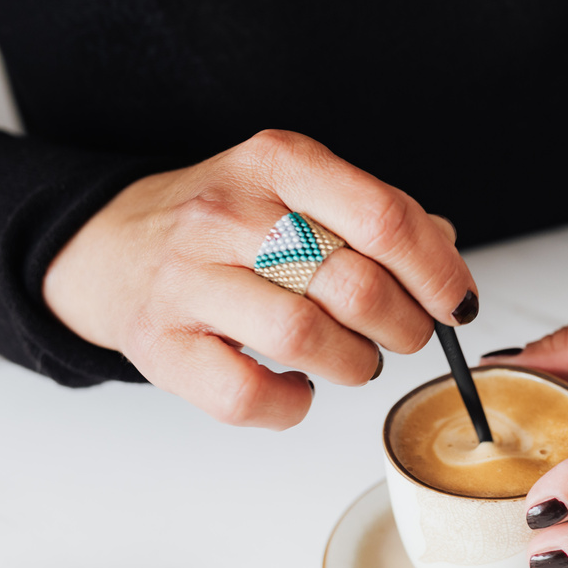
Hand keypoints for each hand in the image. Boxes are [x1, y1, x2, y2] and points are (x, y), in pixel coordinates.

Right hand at [44, 130, 475, 428]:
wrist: (111, 247)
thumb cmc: (228, 226)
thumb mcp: (298, 189)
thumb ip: (375, 216)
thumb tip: (447, 255)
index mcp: (277, 163)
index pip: (382, 218)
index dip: (436, 272)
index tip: (456, 303)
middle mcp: (228, 214)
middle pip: (354, 285)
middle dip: (405, 327)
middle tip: (406, 336)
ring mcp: (188, 280)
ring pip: (304, 338)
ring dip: (355, 364)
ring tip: (357, 360)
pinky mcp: (162, 346)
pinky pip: (247, 394)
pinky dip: (292, 404)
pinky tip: (300, 388)